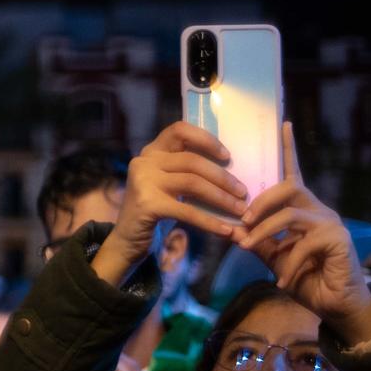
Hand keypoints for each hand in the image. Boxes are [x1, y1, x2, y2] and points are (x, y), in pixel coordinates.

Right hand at [92, 122, 246, 286]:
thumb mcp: (169, 184)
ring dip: (221, 198)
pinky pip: (187, 210)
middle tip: (243, 193)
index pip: (179, 130)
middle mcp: (144, 161)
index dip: (206, 139)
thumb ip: (189, 172)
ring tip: (240, 211)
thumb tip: (236, 174)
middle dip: (223, 178)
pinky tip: (226, 231)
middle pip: (193, 161)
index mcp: (152, 151)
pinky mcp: (146, 204)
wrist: (127, 239)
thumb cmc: (157, 209)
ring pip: (193, 183)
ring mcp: (143, 181)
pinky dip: (210, 222)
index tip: (227, 156)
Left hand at [237, 124, 370, 343]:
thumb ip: (256, 238)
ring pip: (289, 214)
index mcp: (303, 207)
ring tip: (246, 247)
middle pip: (287, 187)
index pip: (293, 173)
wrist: (334, 304)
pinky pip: (301, 245)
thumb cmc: (304, 277)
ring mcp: (330, 223)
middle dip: (258, 202)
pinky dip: (286, 264)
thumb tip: (232, 227)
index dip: (288, 149)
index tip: (282, 124)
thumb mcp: (273, 256)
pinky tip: (279, 281)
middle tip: (239, 221)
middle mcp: (319, 209)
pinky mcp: (337, 241)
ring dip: (262, 232)